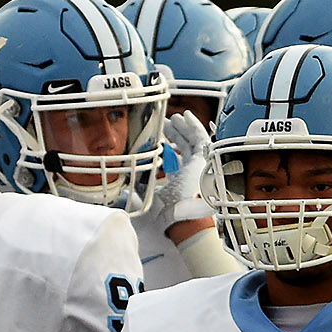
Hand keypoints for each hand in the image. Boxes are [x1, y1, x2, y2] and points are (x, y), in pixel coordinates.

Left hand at [150, 112, 215, 228]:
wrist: (183, 215)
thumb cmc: (168, 210)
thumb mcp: (149, 194)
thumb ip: (140, 184)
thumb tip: (127, 176)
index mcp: (178, 180)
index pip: (173, 160)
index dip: (166, 148)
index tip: (156, 139)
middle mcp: (189, 172)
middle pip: (183, 148)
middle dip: (173, 134)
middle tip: (163, 125)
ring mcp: (198, 165)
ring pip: (192, 141)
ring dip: (182, 128)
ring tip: (172, 119)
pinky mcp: (204, 159)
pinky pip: (201, 138)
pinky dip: (194, 126)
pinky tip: (185, 117)